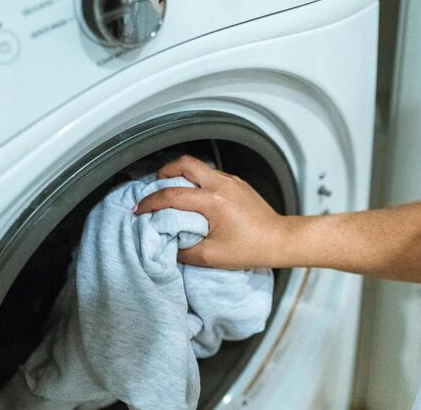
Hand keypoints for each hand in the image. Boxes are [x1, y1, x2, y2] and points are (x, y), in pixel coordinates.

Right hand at [135, 155, 289, 268]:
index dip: (150, 202)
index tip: (140, 210)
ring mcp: (231, 181)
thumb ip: (183, 250)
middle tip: (155, 190)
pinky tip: (195, 198)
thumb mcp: (211, 256)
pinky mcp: (238, 184)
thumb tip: (167, 244)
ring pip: (198, 166)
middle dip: (163, 173)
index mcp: (212, 201)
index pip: (171, 194)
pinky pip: (211, 174)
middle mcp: (221, 184)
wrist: (280, 240)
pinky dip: (197, 181)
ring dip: (181, 176)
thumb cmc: (251, 249)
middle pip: (184, 163)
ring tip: (172, 193)